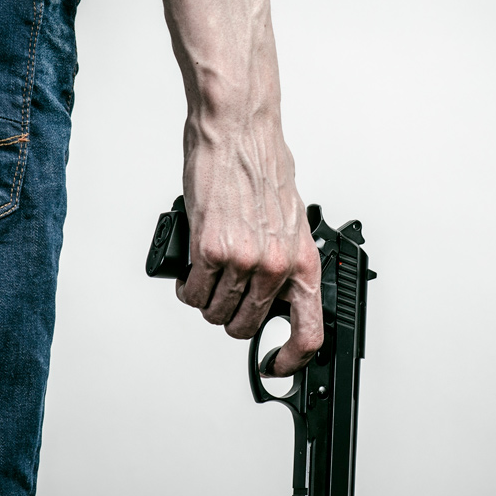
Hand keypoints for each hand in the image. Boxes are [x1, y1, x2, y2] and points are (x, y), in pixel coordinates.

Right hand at [176, 123, 322, 375]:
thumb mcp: (290, 221)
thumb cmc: (262, 166)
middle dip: (230, 317)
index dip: (291, 360)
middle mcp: (276, 267)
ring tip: (206, 275)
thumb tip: (275, 291)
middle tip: (223, 295)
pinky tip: (191, 267)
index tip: (275, 364)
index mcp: (302, 262)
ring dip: (206, 301)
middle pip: (245, 326)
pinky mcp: (209, 250)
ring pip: (215, 313)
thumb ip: (284, 260)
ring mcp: (243, 261)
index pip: (308, 332)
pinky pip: (192, 292)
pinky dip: (186, 285)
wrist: (238, 131)